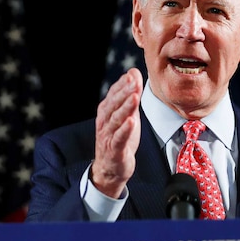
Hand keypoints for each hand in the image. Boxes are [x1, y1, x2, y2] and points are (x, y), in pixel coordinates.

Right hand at [91, 68, 143, 197]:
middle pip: (113, 104)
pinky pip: (119, 138)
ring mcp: (108, 135)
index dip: (122, 84)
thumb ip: (130, 95)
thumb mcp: (127, 114)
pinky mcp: (114, 149)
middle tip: (134, 82)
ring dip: (125, 107)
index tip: (132, 74)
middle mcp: (104, 121)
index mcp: (106, 111)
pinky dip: (125, 129)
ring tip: (134, 97)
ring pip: (116, 119)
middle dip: (124, 92)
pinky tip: (131, 121)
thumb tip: (134, 72)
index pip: (113, 94)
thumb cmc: (119, 138)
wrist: (111, 168)